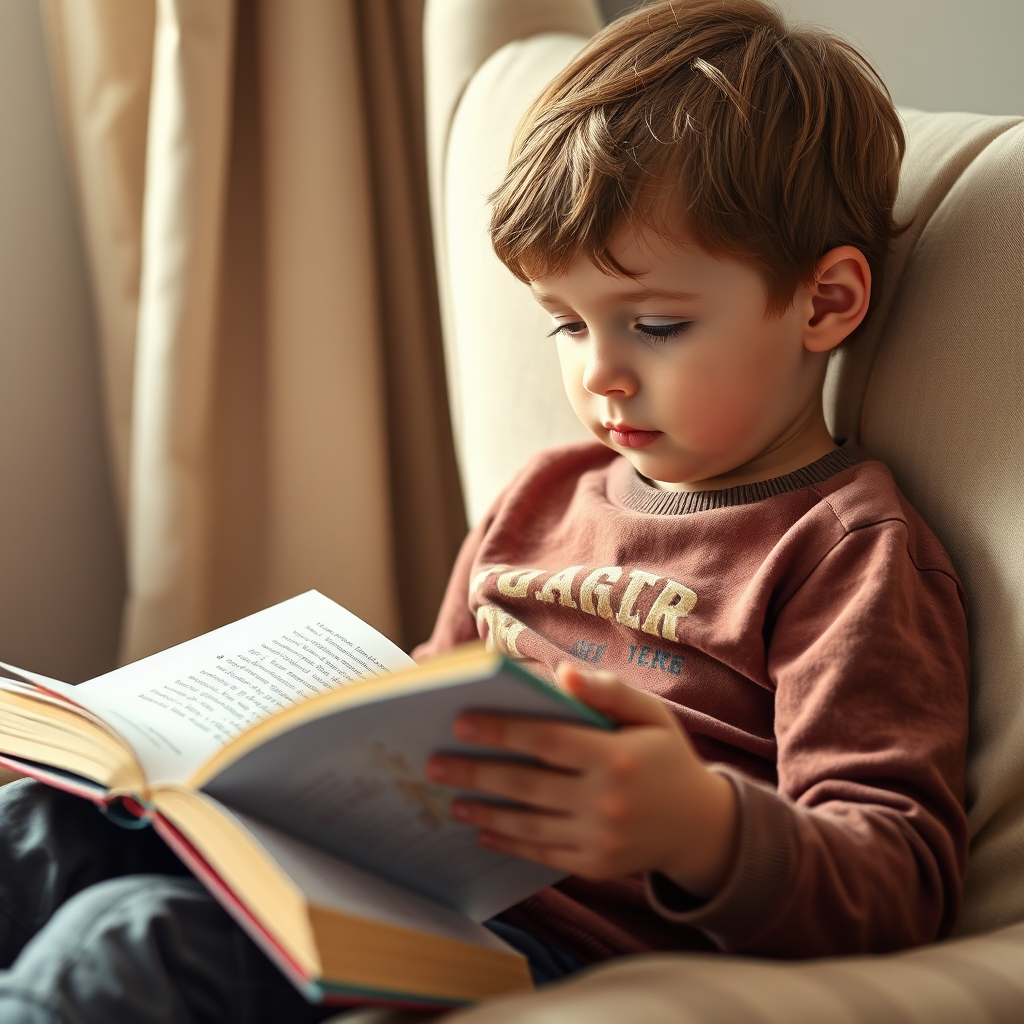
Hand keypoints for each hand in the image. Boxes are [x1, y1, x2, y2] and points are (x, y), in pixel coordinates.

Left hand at [426, 665, 737, 898]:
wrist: (700, 826)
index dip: (501, 730)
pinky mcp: (595, 865)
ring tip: (450, 796)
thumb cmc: (666, 756)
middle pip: (527, 784)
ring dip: (484, 810)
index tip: (459, 722)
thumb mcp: (650, 714)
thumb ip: (609, 691)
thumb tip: (562, 677)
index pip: (546, 740)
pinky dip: (509, 842)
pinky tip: (483, 829)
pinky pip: (542, 853)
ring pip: (528, 823)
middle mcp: (607, 801)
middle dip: (475, 772)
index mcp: (618, 756)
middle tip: (434, 764)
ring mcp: (600, 838)